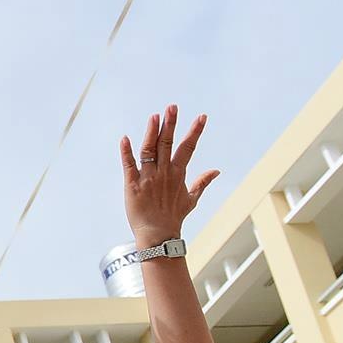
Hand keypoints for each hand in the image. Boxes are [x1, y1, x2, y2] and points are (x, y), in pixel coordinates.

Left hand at [121, 104, 219, 247]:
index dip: (194, 132)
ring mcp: (148, 177)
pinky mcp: (132, 185)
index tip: (201, 117)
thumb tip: (217, 171)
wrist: (158, 235)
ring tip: (155, 116)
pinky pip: (129, 165)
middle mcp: (164, 172)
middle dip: (170, 124)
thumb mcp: (191, 199)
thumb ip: (202, 182)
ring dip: (151, 132)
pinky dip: (126, 152)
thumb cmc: (173, 218)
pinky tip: (125, 138)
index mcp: (178, 173)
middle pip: (167, 143)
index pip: (188, 148)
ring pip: (149, 150)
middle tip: (172, 107)